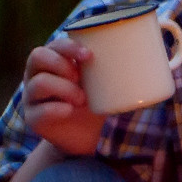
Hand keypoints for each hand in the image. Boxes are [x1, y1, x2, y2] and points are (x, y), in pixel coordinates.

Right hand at [22, 38, 103, 156]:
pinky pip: (40, 111)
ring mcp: (31, 96)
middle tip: (81, 79)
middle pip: (37, 56)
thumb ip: (111, 66)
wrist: (85, 136)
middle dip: (62, 65)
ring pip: (39, 83)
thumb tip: (150, 52)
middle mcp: (35, 75)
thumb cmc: (94, 101)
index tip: (89, 55)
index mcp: (52, 61)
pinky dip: (58, 109)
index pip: (53, 45)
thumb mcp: (102, 83)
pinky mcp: (32, 118)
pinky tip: (70, 110)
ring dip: (65, 89)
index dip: (69, 47)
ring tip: (82, 99)